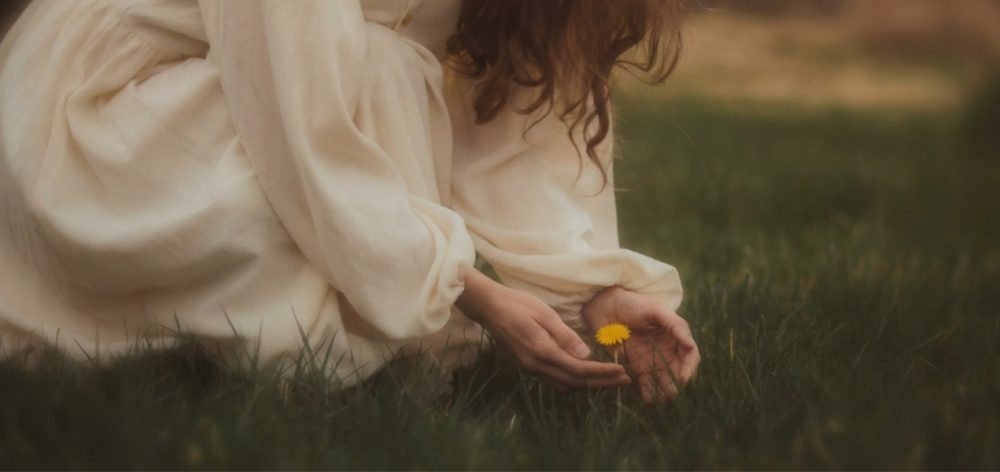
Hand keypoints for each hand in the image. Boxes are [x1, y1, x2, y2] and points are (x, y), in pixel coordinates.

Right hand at [456, 270, 630, 389]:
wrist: (488, 307)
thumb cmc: (517, 304)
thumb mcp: (544, 314)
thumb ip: (565, 336)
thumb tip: (586, 355)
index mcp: (542, 351)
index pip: (579, 369)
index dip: (602, 373)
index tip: (621, 372)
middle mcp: (536, 365)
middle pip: (574, 382)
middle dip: (600, 383)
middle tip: (623, 380)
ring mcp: (530, 368)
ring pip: (564, 385)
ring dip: (588, 384)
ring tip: (609, 379)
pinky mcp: (528, 365)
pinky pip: (555, 380)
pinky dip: (573, 380)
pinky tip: (584, 374)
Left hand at [582, 286, 700, 403]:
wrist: (604, 307)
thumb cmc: (632, 304)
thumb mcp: (656, 310)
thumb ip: (675, 325)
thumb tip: (691, 345)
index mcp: (675, 337)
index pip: (690, 356)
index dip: (690, 369)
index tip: (683, 379)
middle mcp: (667, 352)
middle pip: (679, 374)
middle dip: (677, 386)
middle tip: (671, 395)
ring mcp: (652, 362)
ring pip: (664, 383)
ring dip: (664, 394)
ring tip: (660, 401)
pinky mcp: (636, 369)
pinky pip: (646, 386)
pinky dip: (648, 394)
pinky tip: (647, 400)